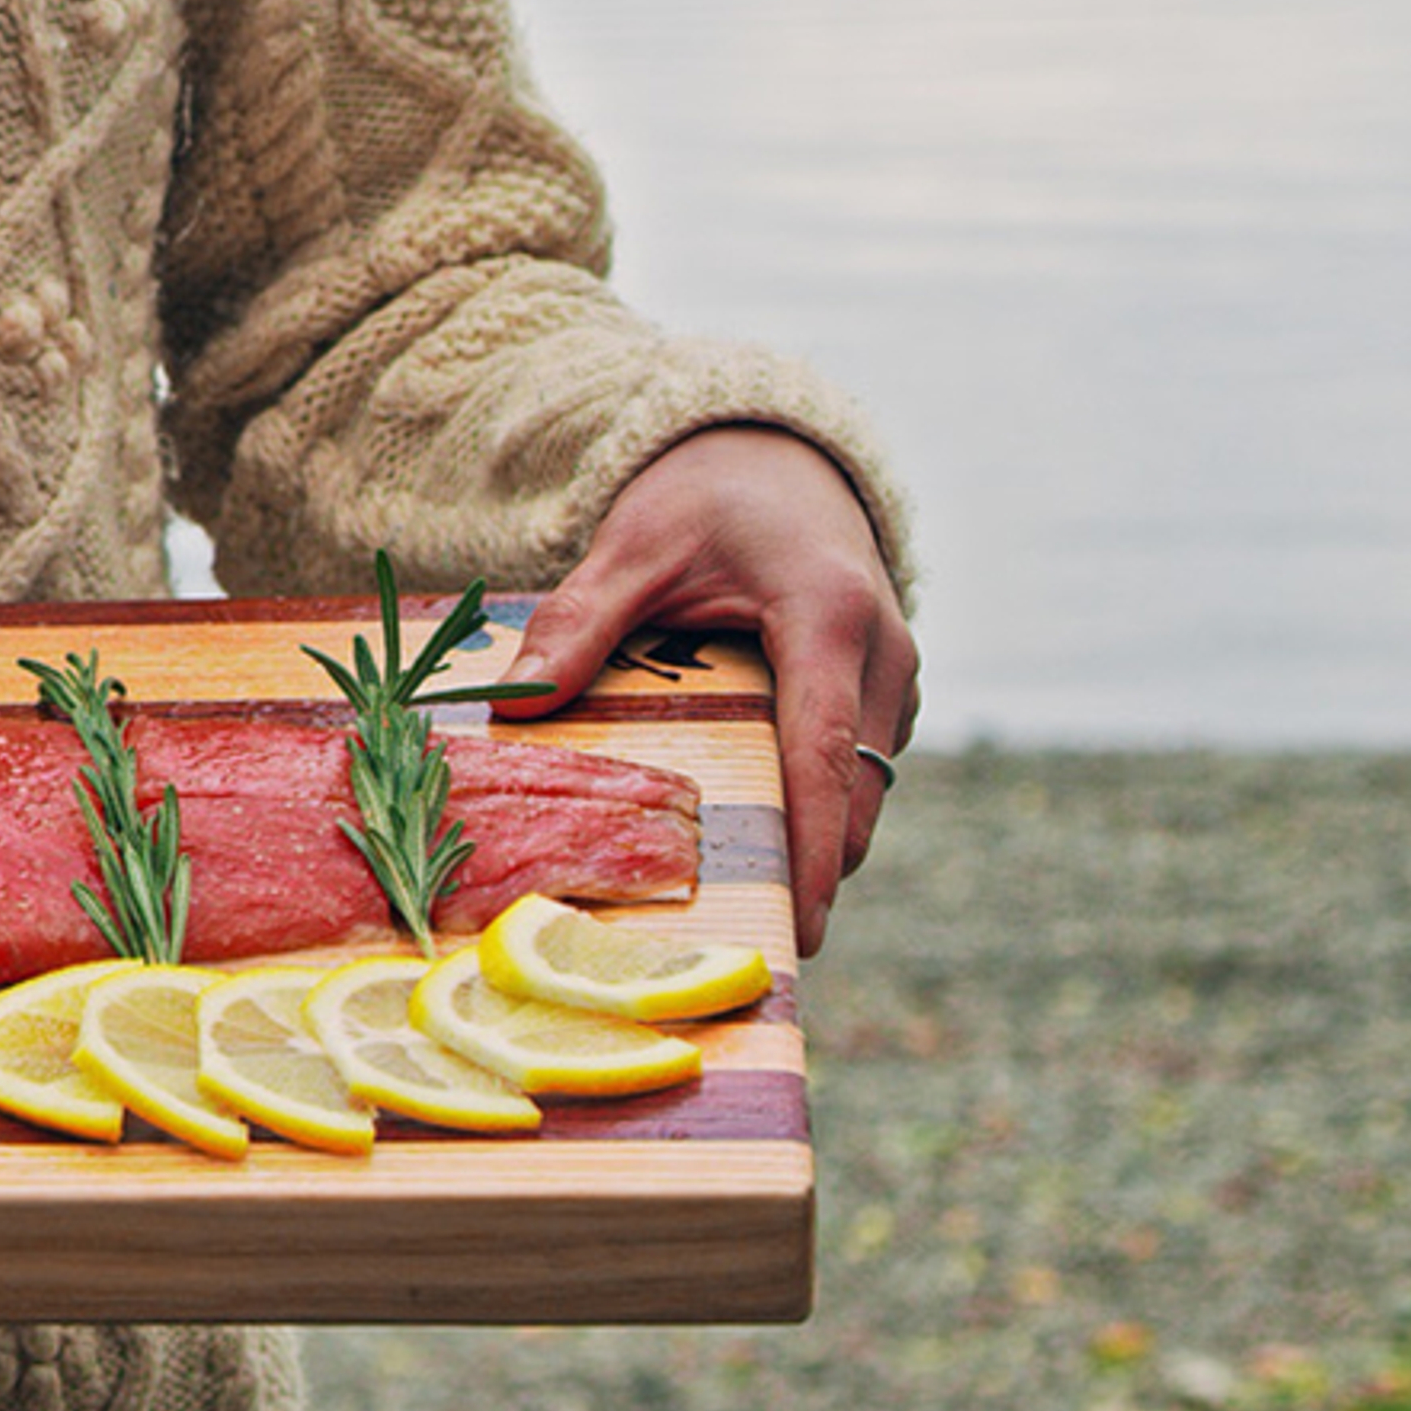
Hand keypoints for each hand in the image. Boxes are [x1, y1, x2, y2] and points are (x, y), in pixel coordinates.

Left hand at [495, 424, 919, 955]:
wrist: (775, 461)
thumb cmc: (706, 498)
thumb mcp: (634, 545)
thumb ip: (579, 620)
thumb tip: (517, 702)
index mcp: (829, 614)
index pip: (822, 753)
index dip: (812, 849)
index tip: (797, 926)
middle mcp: (883, 652)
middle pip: (854, 794)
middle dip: (813, 874)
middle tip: (747, 949)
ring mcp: (892, 678)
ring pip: (860, 792)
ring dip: (812, 850)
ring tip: (740, 915)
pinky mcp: (880, 696)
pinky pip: (853, 774)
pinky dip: (812, 814)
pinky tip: (746, 849)